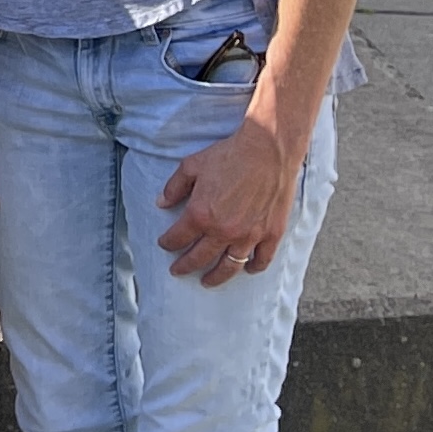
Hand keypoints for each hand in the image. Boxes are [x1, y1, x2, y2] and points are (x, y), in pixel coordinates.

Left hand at [158, 115, 296, 285]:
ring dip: (216, 276)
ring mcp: (249, 235)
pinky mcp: (271, 233)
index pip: (178, 238)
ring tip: (207, 281)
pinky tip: (247, 270)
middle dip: (185, 266)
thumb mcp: (191, 166)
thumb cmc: (229, 155)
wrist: (268, 150)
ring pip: (229, 266)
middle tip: (178, 271)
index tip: (165, 245)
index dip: (167, 243)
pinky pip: (262, 259)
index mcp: (200, 215)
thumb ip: (174, 188)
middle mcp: (223, 231)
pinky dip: (253, 268)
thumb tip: (161, 203)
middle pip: (199, 258)